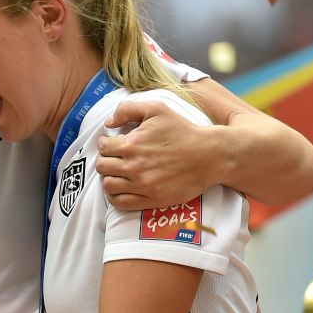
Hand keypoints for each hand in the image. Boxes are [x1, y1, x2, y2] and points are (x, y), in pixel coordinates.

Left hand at [96, 100, 221, 210]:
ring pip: (108, 186)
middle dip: (106, 160)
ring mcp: (142, 186)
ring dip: (109, 178)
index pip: (103, 147)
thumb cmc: (183, 131)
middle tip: (115, 158)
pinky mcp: (151, 200)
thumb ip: (128, 109)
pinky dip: (115, 196)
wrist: (210, 155)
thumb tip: (108, 124)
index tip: (113, 144)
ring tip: (118, 172)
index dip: (106, 143)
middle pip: (102, 167)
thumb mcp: (157, 109)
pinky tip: (122, 187)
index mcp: (132, 144)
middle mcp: (134, 166)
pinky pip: (120, 203)